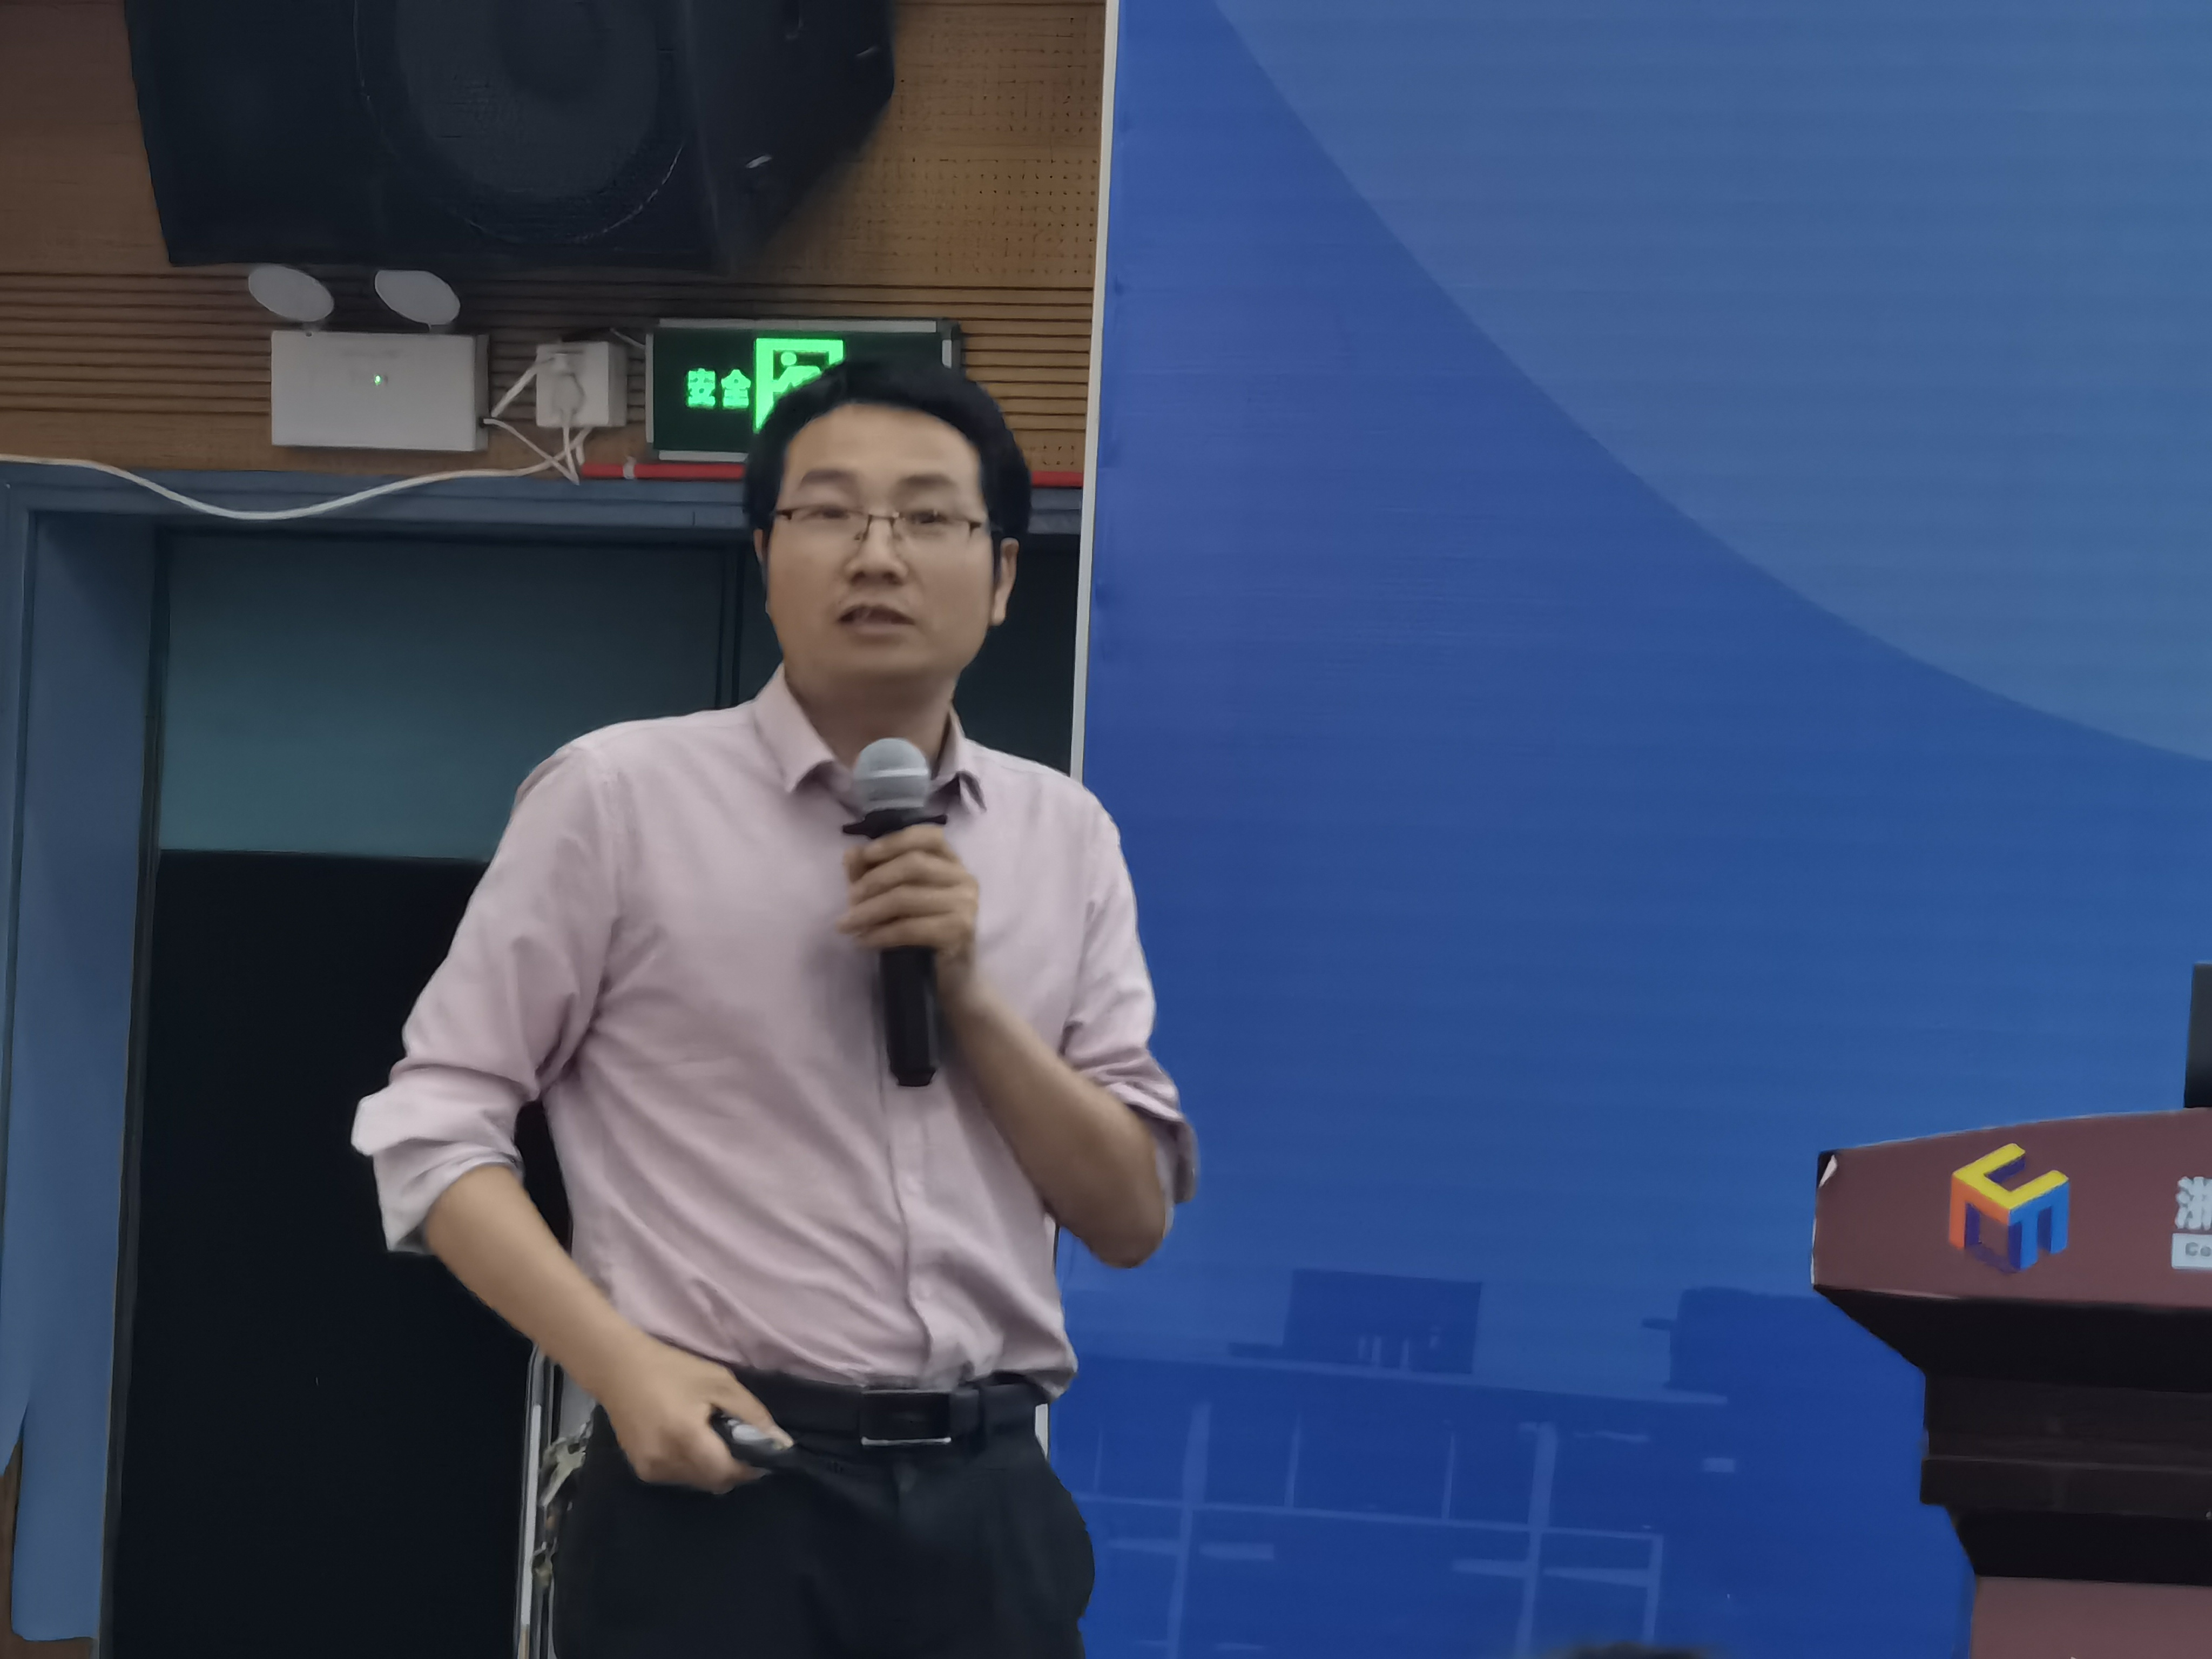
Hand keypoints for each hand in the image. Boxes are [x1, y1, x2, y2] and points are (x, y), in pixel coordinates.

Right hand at [597, 1335, 790, 1491]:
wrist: (618, 1370)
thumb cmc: (673, 1370)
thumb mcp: (719, 1382)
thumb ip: (752, 1414)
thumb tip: (780, 1442)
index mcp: (686, 1440)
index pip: (729, 1472)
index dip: (750, 1466)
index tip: (762, 1452)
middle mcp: (666, 1463)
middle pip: (714, 1482)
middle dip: (733, 1468)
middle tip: (739, 1441)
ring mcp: (651, 1471)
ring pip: (697, 1483)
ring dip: (713, 1468)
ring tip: (712, 1437)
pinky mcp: (641, 1471)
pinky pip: (679, 1478)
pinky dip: (692, 1466)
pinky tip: (690, 1441)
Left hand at [840, 824, 981, 1006]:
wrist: (952, 978)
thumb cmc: (922, 933)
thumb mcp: (893, 897)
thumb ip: (873, 873)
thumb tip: (851, 854)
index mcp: (952, 863)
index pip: (929, 836)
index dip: (895, 841)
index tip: (865, 855)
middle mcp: (964, 879)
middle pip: (913, 865)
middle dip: (873, 881)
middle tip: (849, 901)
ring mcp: (965, 905)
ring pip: (907, 897)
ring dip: (869, 911)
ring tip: (847, 924)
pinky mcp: (958, 932)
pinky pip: (910, 928)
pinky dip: (880, 934)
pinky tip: (862, 941)